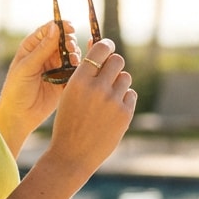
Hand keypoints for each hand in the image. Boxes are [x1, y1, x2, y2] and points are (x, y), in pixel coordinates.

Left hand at [0, 20, 77, 151]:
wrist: (19, 116)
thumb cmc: (16, 90)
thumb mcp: (27, 67)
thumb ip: (42, 48)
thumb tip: (55, 27)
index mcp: (31, 48)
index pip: (48, 31)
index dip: (60, 27)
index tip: (71, 27)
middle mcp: (44, 55)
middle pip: (62, 41)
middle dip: (69, 42)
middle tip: (71, 49)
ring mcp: (54, 68)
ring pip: (71, 55)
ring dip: (75, 55)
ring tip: (73, 61)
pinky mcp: (63, 80)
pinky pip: (74, 70)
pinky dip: (78, 68)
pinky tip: (77, 71)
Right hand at [44, 39, 136, 184]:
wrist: (72, 154)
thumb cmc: (68, 121)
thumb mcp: (69, 93)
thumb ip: (84, 71)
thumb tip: (97, 44)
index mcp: (79, 80)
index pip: (100, 50)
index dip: (106, 45)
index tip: (107, 47)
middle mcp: (97, 88)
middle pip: (117, 60)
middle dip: (114, 64)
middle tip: (108, 73)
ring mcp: (113, 101)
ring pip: (126, 78)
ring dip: (119, 83)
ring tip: (107, 97)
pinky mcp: (125, 114)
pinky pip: (131, 95)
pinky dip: (124, 99)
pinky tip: (112, 110)